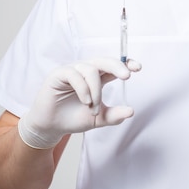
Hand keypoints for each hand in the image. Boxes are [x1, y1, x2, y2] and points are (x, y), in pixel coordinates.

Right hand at [18, 57, 140, 148]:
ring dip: (96, 90)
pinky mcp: (59, 74)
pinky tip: (85, 101)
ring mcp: (72, 70)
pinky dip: (83, 88)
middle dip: (117, 66)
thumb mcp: (98, 119)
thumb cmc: (73, 119)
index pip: (114, 66)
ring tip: (93, 107)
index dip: (126, 64)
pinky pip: (74, 74)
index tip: (138, 67)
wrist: (51, 127)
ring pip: (90, 70)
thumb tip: (131, 111)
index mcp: (98, 78)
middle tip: (127, 75)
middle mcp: (86, 71)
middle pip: (104, 61)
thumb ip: (114, 115)